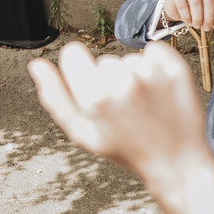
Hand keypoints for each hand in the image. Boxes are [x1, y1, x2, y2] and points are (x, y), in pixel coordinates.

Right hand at [29, 41, 213, 181]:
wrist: (176, 162)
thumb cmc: (126, 149)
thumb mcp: (83, 134)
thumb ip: (55, 98)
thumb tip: (36, 64)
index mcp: (95, 99)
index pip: (72, 53)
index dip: (79, 69)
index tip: (92, 87)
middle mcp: (123, 83)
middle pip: (104, 60)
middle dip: (110, 79)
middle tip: (126, 110)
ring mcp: (153, 76)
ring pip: (130, 59)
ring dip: (135, 76)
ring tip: (146, 106)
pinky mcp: (177, 71)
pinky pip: (155, 51)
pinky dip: (157, 65)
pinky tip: (160, 91)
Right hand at [162, 0, 213, 30]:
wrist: (177, 8)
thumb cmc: (197, 10)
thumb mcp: (210, 12)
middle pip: (209, 0)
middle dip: (209, 18)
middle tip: (206, 28)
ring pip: (196, 2)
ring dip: (198, 18)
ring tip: (197, 26)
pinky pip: (183, 5)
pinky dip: (187, 17)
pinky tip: (189, 22)